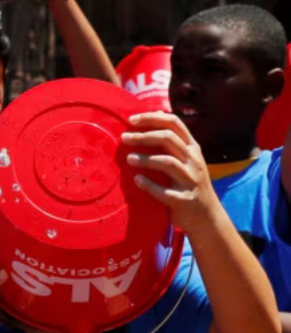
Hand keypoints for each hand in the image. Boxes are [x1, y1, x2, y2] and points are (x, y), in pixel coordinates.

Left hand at [124, 112, 220, 233]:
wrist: (208, 218)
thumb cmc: (190, 184)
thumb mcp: (187, 159)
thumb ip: (173, 140)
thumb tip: (154, 114)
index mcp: (192, 149)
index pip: (174, 123)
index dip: (152, 118)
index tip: (131, 119)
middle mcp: (194, 161)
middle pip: (169, 139)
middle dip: (144, 136)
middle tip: (124, 138)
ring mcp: (191, 181)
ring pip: (168, 162)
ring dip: (146, 159)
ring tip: (128, 158)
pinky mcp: (184, 200)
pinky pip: (165, 192)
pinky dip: (149, 185)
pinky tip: (137, 180)